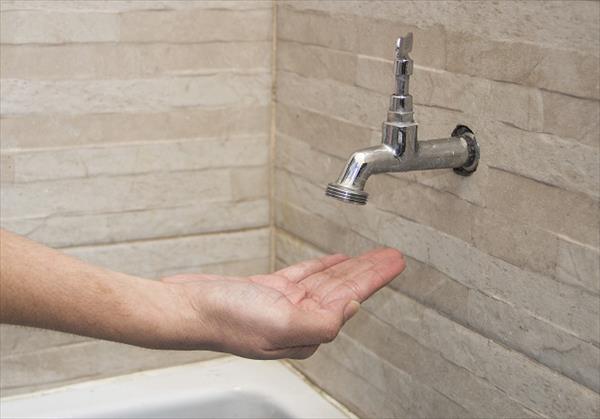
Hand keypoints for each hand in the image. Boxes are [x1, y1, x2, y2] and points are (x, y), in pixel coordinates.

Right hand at [160, 248, 404, 358]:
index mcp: (305, 330)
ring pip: (326, 282)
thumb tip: (352, 309)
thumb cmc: (226, 319)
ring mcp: (283, 305)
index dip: (374, 279)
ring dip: (350, 267)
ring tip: (371, 255)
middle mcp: (298, 319)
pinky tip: (335, 261)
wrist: (188, 308)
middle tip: (391, 256)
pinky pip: (304, 276)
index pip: (350, 301)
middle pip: (343, 290)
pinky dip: (321, 267)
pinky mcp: (268, 291)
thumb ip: (323, 321)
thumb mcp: (281, 323)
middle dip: (369, 272)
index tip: (393, 263)